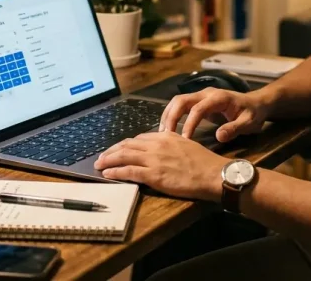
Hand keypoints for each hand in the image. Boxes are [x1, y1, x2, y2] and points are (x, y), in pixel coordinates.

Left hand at [93, 131, 227, 200]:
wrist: (212, 173)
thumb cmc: (204, 163)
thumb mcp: (186, 146)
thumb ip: (172, 145)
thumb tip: (162, 152)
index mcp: (165, 137)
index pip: (139, 139)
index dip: (125, 145)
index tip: (118, 149)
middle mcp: (157, 145)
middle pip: (127, 145)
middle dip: (112, 151)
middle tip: (102, 156)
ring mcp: (154, 159)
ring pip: (124, 156)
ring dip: (108, 160)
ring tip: (99, 164)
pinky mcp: (153, 174)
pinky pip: (128, 171)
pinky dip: (115, 172)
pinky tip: (107, 173)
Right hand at [159, 88, 269, 142]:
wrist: (256, 103)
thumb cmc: (253, 113)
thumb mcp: (249, 122)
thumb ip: (235, 128)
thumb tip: (218, 137)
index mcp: (218, 98)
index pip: (198, 108)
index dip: (189, 123)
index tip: (185, 140)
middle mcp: (206, 94)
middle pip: (182, 100)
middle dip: (172, 117)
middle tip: (166, 136)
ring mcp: (201, 96)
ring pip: (178, 101)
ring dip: (168, 116)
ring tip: (164, 134)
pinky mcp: (198, 102)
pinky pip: (181, 106)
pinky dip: (172, 115)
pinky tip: (169, 130)